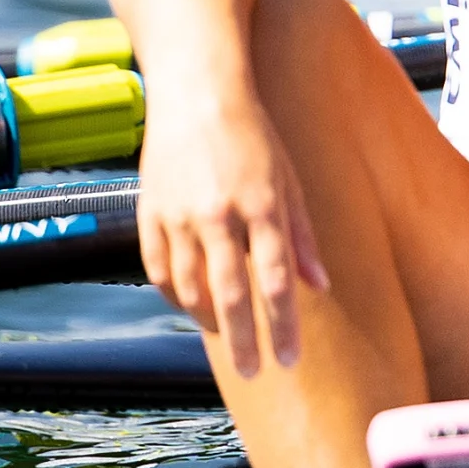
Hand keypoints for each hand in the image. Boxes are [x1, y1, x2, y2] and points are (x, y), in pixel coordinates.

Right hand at [134, 74, 327, 377]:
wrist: (196, 95)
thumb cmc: (253, 137)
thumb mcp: (290, 181)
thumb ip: (303, 237)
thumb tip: (319, 287)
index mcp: (262, 207)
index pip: (275, 282)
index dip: (283, 327)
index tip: (289, 360)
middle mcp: (218, 216)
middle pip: (231, 296)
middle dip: (245, 341)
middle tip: (254, 372)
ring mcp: (178, 216)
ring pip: (191, 289)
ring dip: (210, 321)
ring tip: (228, 337)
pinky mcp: (149, 213)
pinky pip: (160, 271)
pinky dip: (177, 296)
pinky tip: (192, 308)